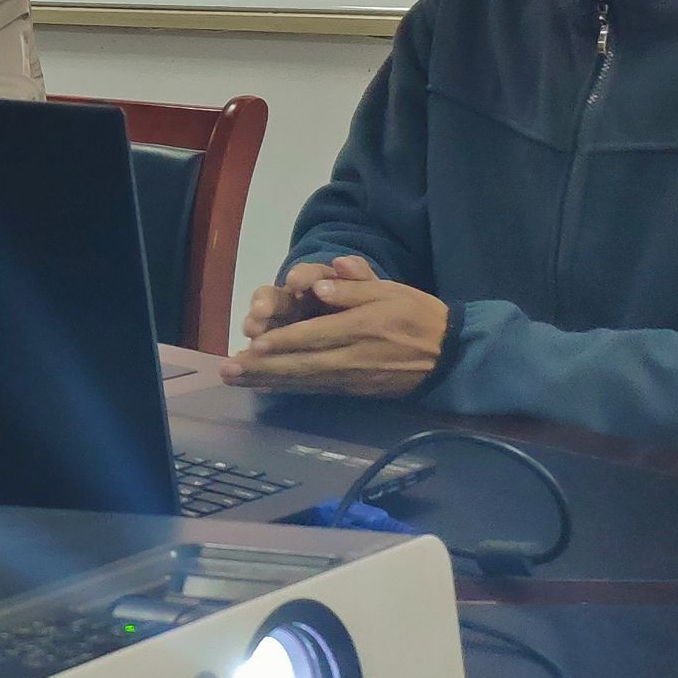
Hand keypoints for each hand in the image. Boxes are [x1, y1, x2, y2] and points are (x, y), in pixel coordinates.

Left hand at [222, 257, 447, 395]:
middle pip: (301, 364)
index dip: (284, 341)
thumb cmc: (417, 315)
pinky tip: (265, 386)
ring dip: (267, 381)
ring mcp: (351, 378)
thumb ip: (356, 287)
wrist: (448, 355)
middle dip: (263, 368)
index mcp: (360, 328)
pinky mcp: (352, 390)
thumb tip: (321, 286)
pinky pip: (315, 389)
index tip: (255, 344)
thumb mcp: (392, 290)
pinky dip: (288, 388)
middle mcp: (351, 357)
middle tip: (229, 369)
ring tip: (236, 379)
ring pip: (303, 380)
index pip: (316, 336)